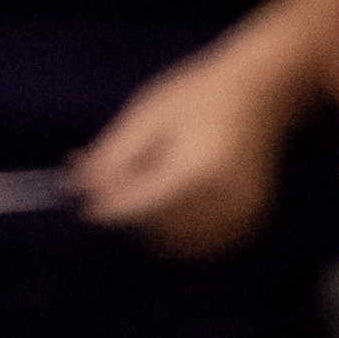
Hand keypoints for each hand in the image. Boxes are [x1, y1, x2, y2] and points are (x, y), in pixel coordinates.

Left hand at [70, 32, 299, 260]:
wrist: (261, 92)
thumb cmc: (199, 94)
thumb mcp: (146, 115)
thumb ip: (111, 156)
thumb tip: (77, 191)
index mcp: (200, 169)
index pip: (141, 206)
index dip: (107, 209)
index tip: (84, 204)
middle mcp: (227, 200)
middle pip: (159, 229)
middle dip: (130, 214)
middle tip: (115, 187)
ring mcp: (244, 215)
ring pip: (180, 244)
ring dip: (153, 227)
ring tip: (145, 192)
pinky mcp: (251, 223)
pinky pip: (204, 245)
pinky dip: (180, 235)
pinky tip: (171, 209)